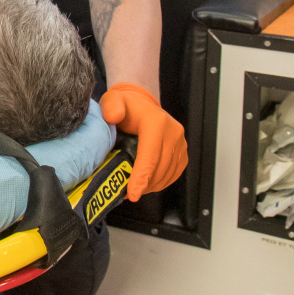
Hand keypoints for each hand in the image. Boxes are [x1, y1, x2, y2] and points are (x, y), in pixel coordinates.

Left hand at [100, 83, 186, 201]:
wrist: (141, 104)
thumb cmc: (125, 106)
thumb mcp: (113, 100)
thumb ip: (111, 107)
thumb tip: (113, 117)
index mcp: (156, 122)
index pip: (150, 155)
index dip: (141, 177)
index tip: (132, 194)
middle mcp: (173, 133)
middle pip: (160, 168)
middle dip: (144, 185)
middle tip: (126, 195)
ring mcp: (180, 143)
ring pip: (168, 173)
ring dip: (152, 186)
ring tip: (134, 191)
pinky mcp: (182, 152)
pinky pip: (174, 173)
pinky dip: (161, 182)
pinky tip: (147, 185)